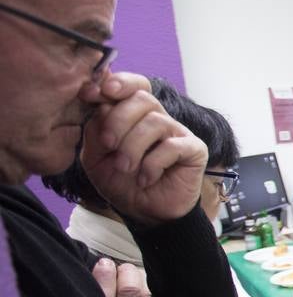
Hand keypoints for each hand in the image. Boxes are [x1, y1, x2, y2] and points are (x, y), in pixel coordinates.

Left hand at [79, 72, 207, 223]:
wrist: (144, 212)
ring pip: (155, 122)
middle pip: (143, 98)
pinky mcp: (194, 150)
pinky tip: (146, 178)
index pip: (133, 85)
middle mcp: (158, 118)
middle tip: (108, 144)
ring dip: (133, 147)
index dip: (117, 83)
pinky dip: (153, 164)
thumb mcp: (96, 157)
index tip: (92, 94)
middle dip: (119, 119)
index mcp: (135, 115)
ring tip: (126, 168)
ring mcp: (177, 133)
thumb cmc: (122, 183)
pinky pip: (173, 146)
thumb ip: (95, 130)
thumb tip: (100, 104)